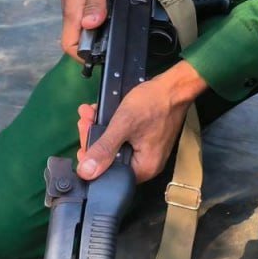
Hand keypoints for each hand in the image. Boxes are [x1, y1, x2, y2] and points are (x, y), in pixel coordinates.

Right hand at [55, 0, 114, 59]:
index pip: (69, 43)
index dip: (81, 55)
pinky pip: (86, 14)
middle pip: (76, 38)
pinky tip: (112, 15)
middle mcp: (71, 9)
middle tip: (116, 45)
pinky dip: (98, 18)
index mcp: (72, 8)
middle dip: (93, 46)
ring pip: (82, 26)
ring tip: (117, 32)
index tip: (101, 57)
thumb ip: (96, 2)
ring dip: (97, 32)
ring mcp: (74, 3)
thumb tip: (91, 26)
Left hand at [74, 61, 207, 182]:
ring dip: (99, 129)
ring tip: (89, 113)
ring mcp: (146, 150)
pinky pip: (123, 137)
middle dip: (93, 137)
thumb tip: (86, 173)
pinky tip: (100, 112)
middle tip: (85, 120)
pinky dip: (111, 126)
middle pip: (110, 159)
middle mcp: (146, 164)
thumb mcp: (124, 124)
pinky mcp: (146, 138)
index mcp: (143, 168)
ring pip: (115, 145)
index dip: (91, 157)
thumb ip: (104, 149)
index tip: (82, 138)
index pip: (109, 173)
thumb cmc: (153, 103)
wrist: (175, 86)